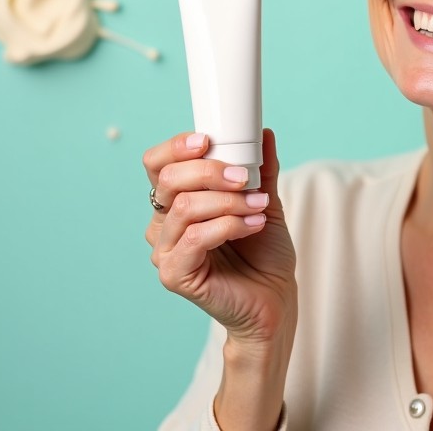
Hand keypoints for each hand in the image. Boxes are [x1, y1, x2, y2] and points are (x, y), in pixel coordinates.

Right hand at [143, 129, 297, 349]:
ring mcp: (165, 251)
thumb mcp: (264, 201)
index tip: (207, 140)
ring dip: (228, 201)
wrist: (275, 298)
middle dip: (210, 171)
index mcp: (177, 202)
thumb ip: (261, 169)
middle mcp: (164, 224)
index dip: (176, 147)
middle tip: (245, 178)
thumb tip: (264, 133)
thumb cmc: (264, 253)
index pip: (158, 165)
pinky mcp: (174, 274)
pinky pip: (194, 238)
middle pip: (169, 180)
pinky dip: (228, 225)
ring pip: (184, 207)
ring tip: (258, 206)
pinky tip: (252, 225)